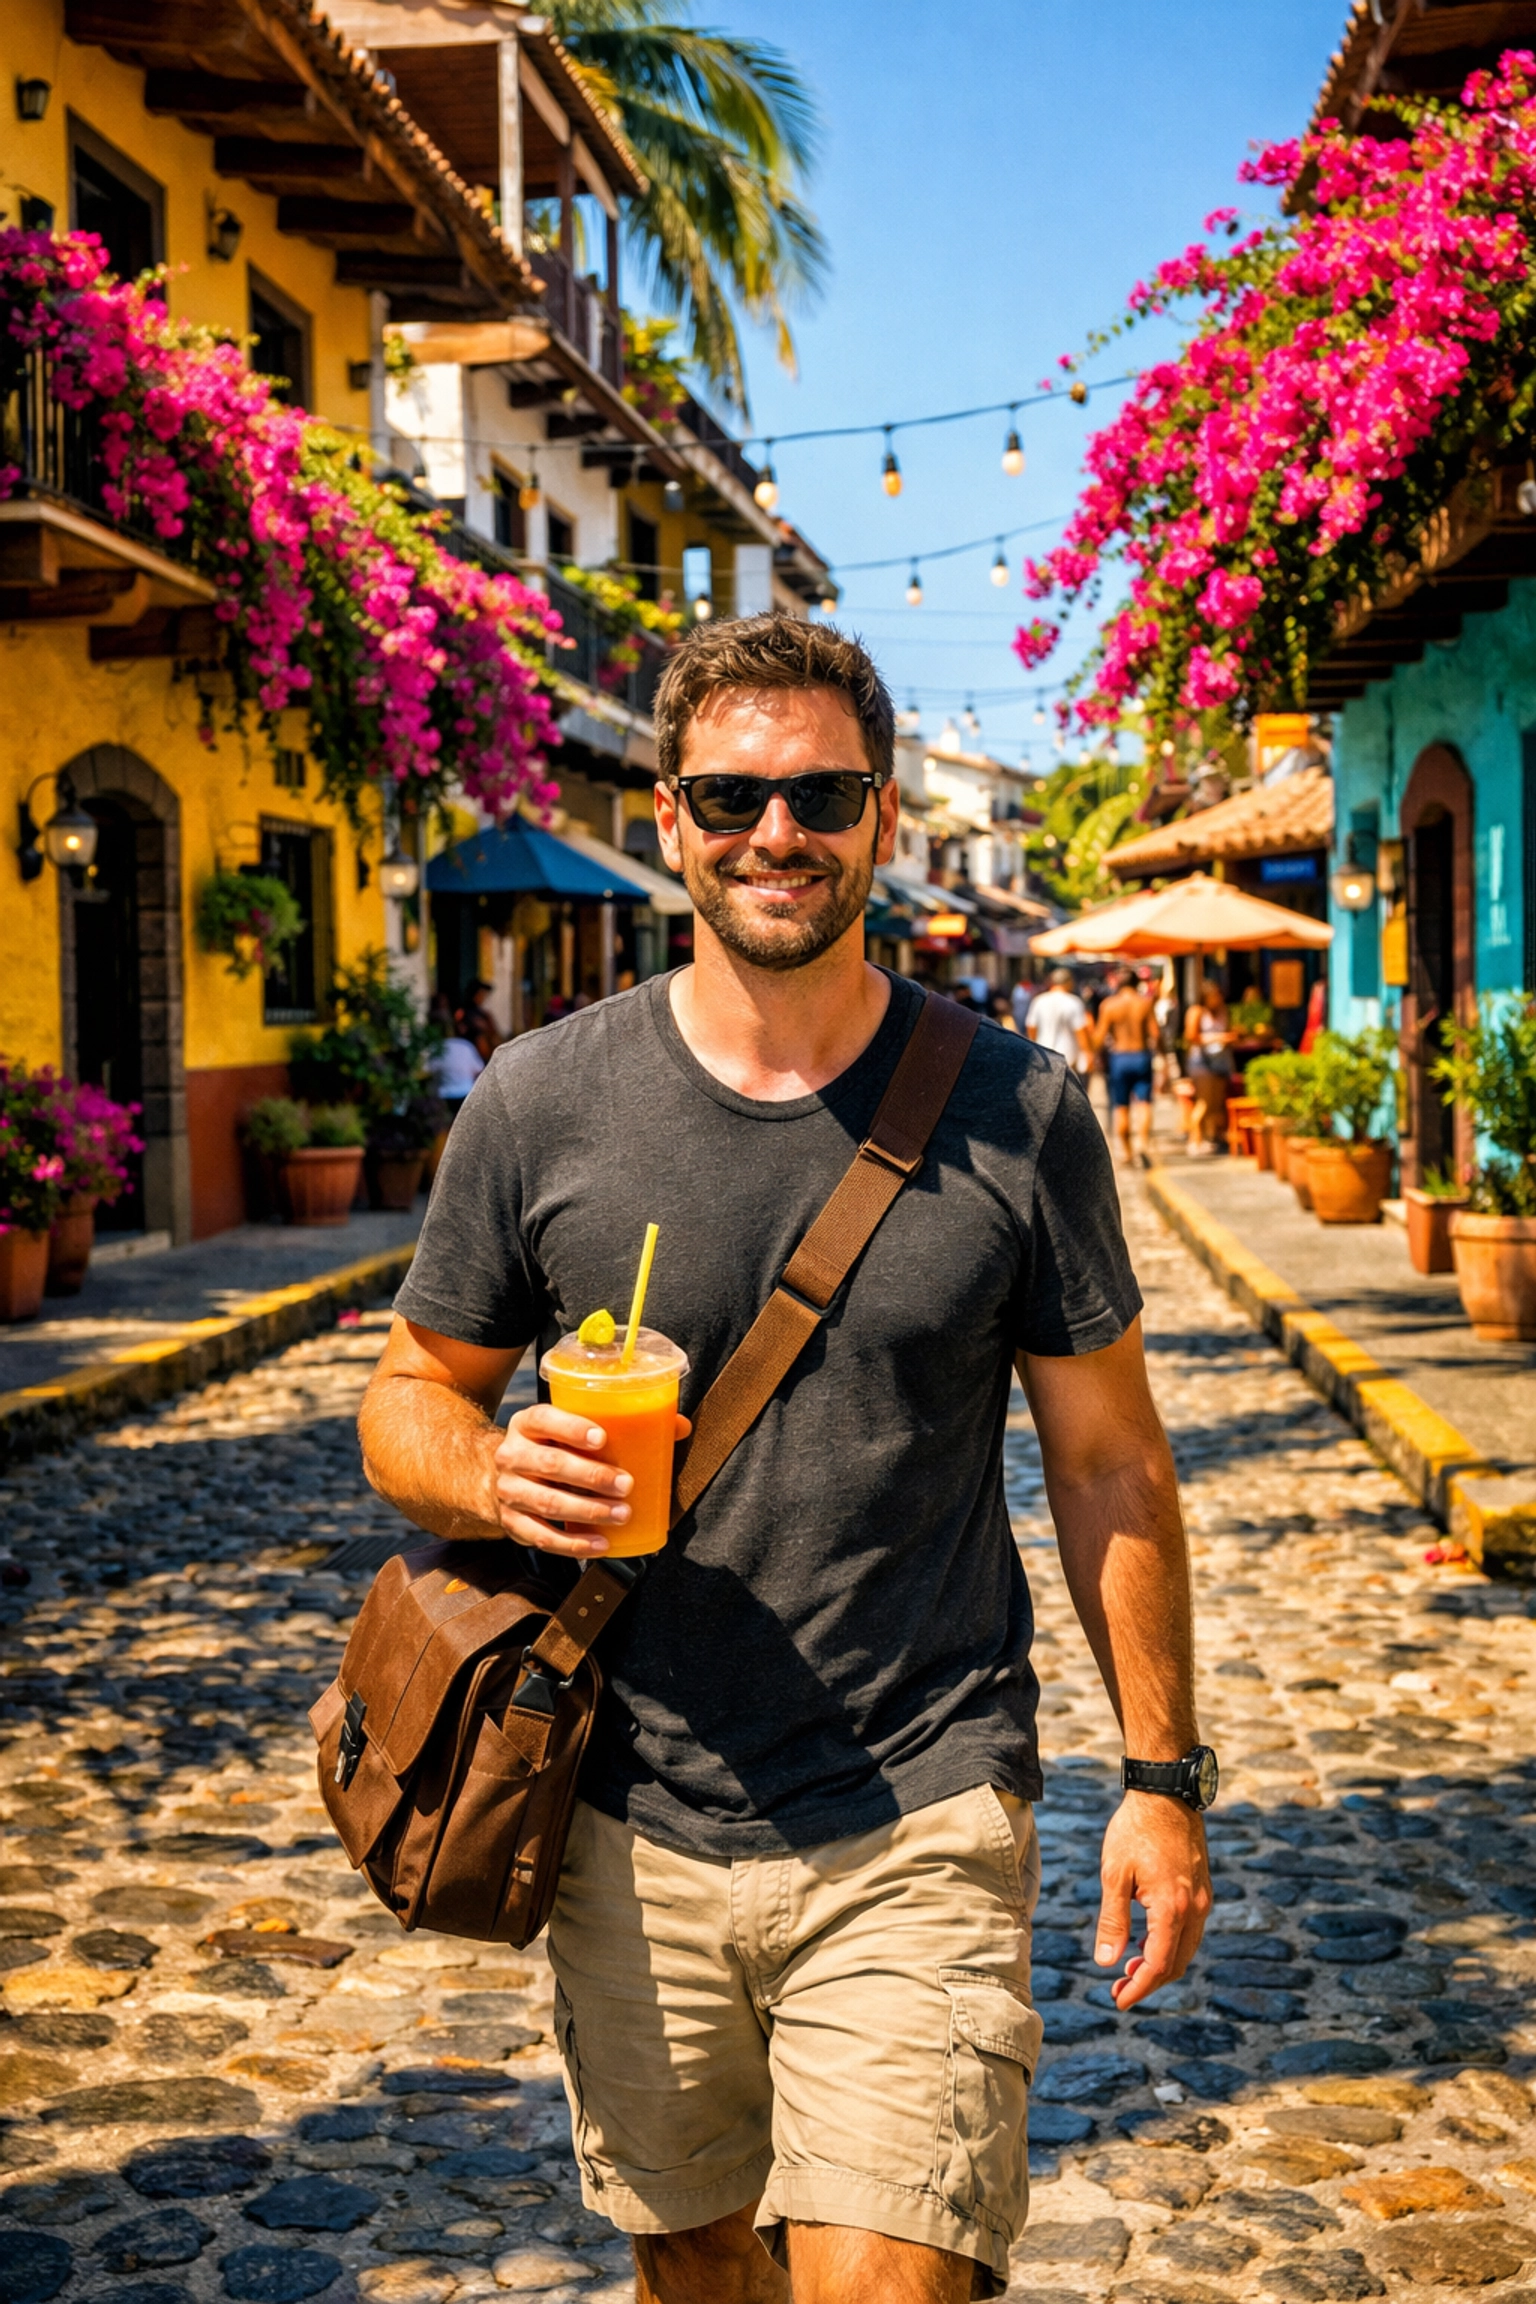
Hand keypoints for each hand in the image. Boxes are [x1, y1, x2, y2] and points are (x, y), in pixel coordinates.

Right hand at [489, 1406, 690, 1557]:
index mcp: (527, 1423)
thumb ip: (622, 1424)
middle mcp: (512, 1455)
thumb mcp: (571, 1429)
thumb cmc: (553, 1448)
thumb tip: (680, 1426)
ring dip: (588, 1511)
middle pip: (550, 1464)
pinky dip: (573, 1544)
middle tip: (626, 1484)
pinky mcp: (512, 1523)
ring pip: (547, 1502)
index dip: (572, 1428)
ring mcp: (509, 1491)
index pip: (545, 1419)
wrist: (503, 1477)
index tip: (603, 1438)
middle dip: (591, 1476)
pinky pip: (542, 1537)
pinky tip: (600, 1544)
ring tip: (621, 1513)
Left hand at [1093, 1793, 1210, 2010]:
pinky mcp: (1202, 1889)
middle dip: (1148, 1982)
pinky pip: (1190, 1931)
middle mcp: (1195, 1908)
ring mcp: (1203, 1899)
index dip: (1139, 1988)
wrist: (1165, 1794)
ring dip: (1160, 1965)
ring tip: (1129, 1968)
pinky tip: (1145, 1942)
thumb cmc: (1135, 1830)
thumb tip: (1105, 1962)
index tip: (1119, 2001)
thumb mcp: (1114, 1874)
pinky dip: (1170, 1945)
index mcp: (1172, 1908)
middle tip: (1119, 1989)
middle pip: (1176, 1964)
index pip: (1159, 1965)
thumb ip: (1112, 1920)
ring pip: (1186, 1949)